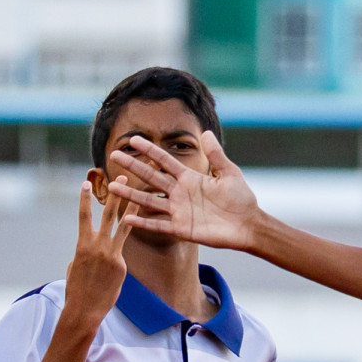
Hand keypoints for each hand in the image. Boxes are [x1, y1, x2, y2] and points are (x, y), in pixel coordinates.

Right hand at [62, 183, 132, 331]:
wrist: (84, 308)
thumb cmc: (76, 288)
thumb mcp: (76, 265)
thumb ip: (86, 251)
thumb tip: (93, 247)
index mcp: (81, 244)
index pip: (84, 216)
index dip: (84, 199)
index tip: (86, 182)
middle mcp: (96, 246)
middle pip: (108, 215)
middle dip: (116, 195)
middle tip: (123, 177)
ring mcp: (111, 254)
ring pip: (123, 227)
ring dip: (131, 210)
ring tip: (139, 195)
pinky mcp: (121, 264)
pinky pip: (124, 251)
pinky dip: (124, 248)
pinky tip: (125, 248)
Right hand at [108, 132, 261, 250]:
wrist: (249, 226)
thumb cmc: (242, 200)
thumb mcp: (230, 173)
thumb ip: (216, 155)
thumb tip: (206, 132)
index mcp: (190, 178)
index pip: (165, 161)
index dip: (150, 150)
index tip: (133, 140)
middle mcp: (180, 193)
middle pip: (152, 177)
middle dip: (133, 167)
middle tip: (113, 155)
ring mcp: (179, 211)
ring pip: (149, 201)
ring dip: (131, 195)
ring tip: (112, 187)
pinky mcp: (181, 228)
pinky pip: (159, 225)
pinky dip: (144, 223)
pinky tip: (127, 219)